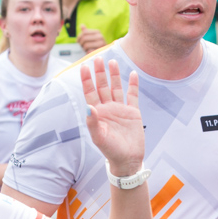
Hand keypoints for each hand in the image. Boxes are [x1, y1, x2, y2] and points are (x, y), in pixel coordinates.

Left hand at [79, 28, 106, 52]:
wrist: (103, 54)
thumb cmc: (95, 45)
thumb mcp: (91, 37)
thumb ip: (86, 32)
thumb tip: (81, 25)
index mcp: (97, 32)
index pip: (84, 33)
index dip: (79, 38)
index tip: (78, 42)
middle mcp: (100, 37)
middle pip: (84, 39)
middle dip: (81, 44)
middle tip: (82, 47)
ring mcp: (101, 44)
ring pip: (86, 45)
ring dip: (84, 49)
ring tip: (86, 50)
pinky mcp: (100, 51)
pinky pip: (89, 51)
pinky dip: (87, 53)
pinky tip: (89, 53)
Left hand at [80, 57, 142, 177]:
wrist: (128, 160)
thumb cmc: (110, 151)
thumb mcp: (99, 138)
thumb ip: (93, 122)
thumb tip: (88, 106)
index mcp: (97, 114)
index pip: (90, 93)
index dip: (87, 80)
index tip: (84, 66)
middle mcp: (108, 109)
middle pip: (102, 87)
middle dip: (99, 73)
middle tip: (97, 58)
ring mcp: (120, 109)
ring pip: (116, 88)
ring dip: (114, 75)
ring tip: (111, 62)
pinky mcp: (133, 112)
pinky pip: (132, 95)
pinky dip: (133, 85)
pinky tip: (132, 73)